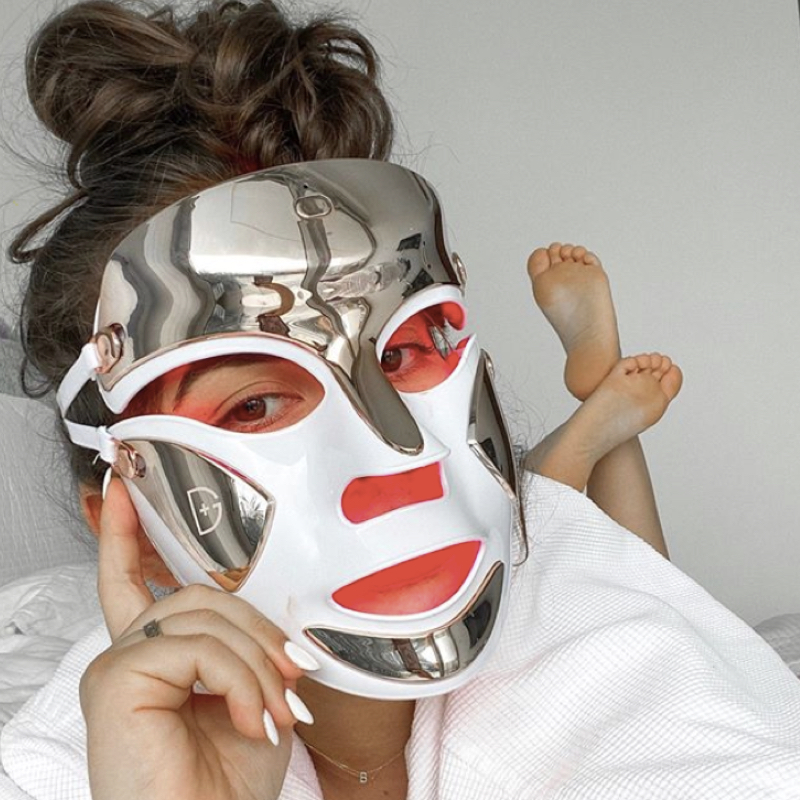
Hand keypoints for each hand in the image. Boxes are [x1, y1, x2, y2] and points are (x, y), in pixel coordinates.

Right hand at [80, 478, 308, 799]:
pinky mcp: (114, 679)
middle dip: (258, 633)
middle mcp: (128, 654)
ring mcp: (117, 665)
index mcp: (157, 658)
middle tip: (293, 680)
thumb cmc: (230, 783)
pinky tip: (250, 717)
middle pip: (198, 594)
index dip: (129, 532)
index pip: (133, 579)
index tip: (128, 486)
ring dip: (257, 662)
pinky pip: (197, 645)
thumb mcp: (253, 695)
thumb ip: (248, 644)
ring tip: (275, 711)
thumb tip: (273, 611)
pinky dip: (239, 678)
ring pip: (204, 615)